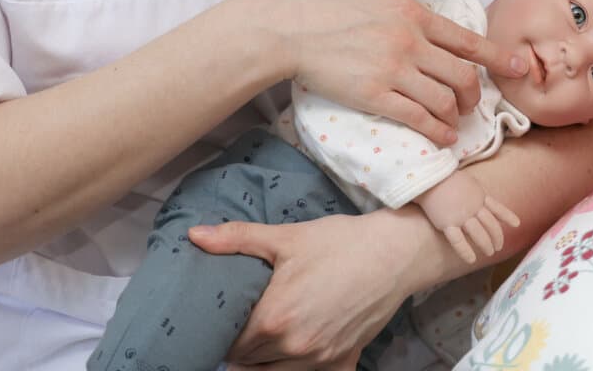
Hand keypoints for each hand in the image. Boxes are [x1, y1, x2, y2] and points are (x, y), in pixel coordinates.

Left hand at [189, 212, 416, 368]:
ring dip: (264, 363)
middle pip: (248, 364)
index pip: (230, 344)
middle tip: (243, 325)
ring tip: (265, 339)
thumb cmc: (342, 242)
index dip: (222, 333)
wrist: (397, 253)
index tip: (223, 319)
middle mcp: (294, 347)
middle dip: (241, 348)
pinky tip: (298, 350)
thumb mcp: (288, 237)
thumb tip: (195, 235)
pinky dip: (299, 369)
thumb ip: (237, 239)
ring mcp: (320, 358)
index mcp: (274, 318)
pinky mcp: (343, 361)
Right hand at [260, 0, 528, 145]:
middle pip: (462, 75)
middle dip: (475, 94)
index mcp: (412, 12)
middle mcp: (409, 43)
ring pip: (443, 99)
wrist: (282, 26)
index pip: (466, 40)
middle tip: (473, 103)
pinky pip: (416, 117)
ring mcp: (392, 71)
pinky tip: (440, 138)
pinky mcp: (372, 95)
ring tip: (455, 121)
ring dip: (456, 115)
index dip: (497, 57)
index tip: (518, 68)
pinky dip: (434, 130)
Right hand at [416, 170, 520, 262]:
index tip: (517, 224)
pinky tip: (472, 259)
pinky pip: (459, 241)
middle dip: (497, 237)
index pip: (497, 208)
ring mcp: (461, 215)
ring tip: (489, 253)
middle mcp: (474, 206)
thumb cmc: (444, 176)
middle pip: (491, 225)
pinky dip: (466, 251)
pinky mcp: (447, 223)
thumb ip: (474, 190)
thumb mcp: (467, 180)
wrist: (430, 176)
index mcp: (479, 195)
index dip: (508, 217)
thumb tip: (478, 195)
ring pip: (479, 234)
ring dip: (486, 245)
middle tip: (498, 247)